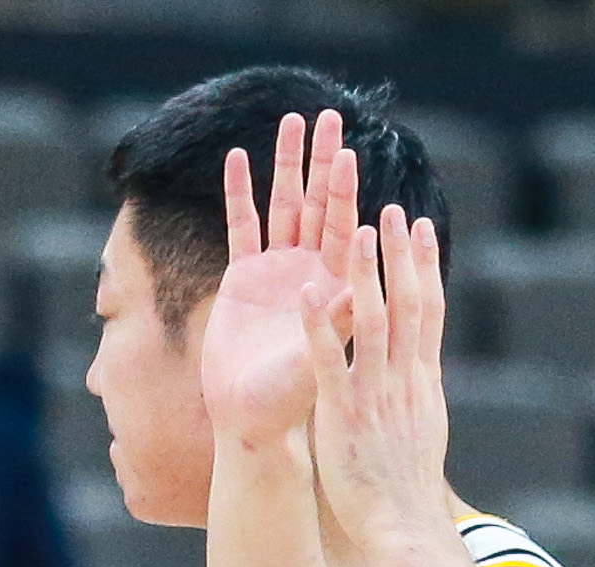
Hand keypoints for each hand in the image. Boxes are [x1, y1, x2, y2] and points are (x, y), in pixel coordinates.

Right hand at [201, 111, 356, 448]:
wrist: (251, 421)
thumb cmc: (292, 401)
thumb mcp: (319, 359)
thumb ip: (335, 322)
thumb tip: (357, 286)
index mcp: (335, 289)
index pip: (347, 231)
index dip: (347, 193)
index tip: (351, 154)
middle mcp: (310, 272)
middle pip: (319, 206)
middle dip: (325, 163)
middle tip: (331, 117)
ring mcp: (277, 271)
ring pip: (284, 206)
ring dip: (288, 165)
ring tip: (294, 121)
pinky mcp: (243, 278)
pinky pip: (242, 226)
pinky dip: (239, 194)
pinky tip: (237, 158)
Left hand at [303, 207, 455, 551]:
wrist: (402, 524)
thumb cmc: (406, 484)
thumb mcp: (422, 428)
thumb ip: (417, 391)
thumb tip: (421, 367)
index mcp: (422, 380)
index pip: (429, 311)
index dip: (425, 266)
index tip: (421, 227)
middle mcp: (404, 379)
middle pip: (407, 303)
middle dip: (400, 255)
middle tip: (391, 209)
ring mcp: (375, 392)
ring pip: (372, 320)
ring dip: (364, 274)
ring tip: (355, 229)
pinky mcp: (343, 412)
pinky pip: (329, 361)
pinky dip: (319, 324)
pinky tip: (307, 290)